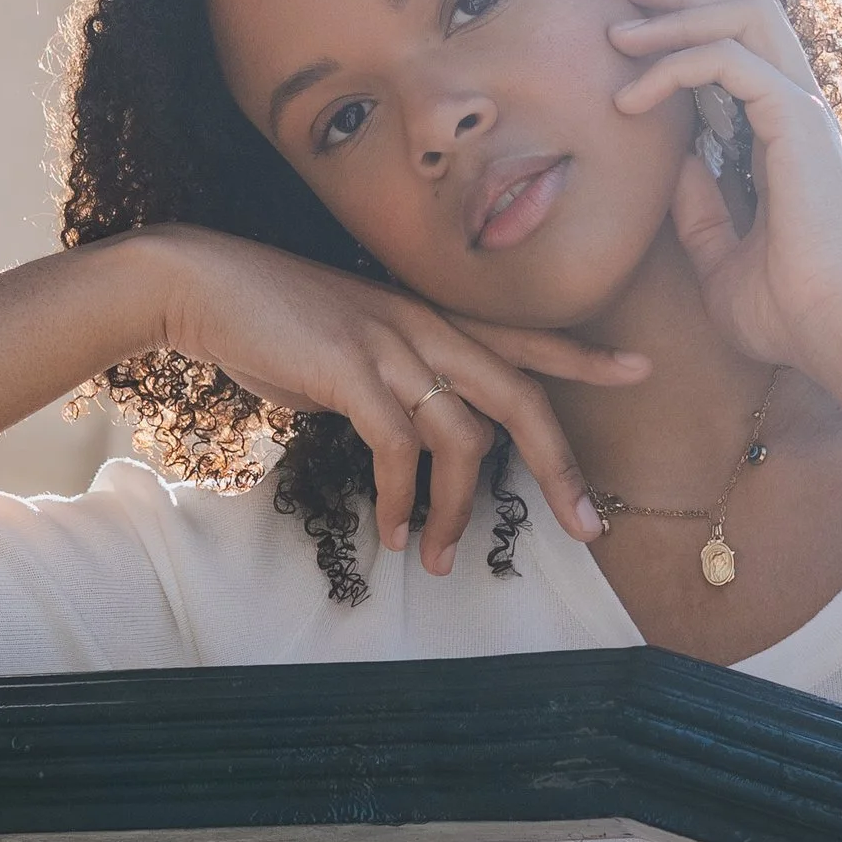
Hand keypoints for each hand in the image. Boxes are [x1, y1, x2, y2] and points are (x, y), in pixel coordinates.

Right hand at [143, 228, 646, 575]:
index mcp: (429, 315)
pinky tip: (395, 534)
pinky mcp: (350, 369)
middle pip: (520, 396)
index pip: (523, 336)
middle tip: (587, 525)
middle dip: (561, 465)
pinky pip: (397, 448)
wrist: (201, 282)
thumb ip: (390, 380)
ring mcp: (390, 343)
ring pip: (462, 437)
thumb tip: (408, 438)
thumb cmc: (272, 318)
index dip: (582, 354)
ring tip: (441, 558)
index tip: (640, 367)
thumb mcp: (349, 344)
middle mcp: (424, 323)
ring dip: (456, 510)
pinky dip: (403, 501)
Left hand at [605, 0, 841, 377]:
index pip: (741, 46)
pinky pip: (728, 60)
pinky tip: (630, 99)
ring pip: (742, 16)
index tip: (630, 23)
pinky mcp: (796, 119)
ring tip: (617, 32)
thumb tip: (676, 164)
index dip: (686, 23)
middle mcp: (799, 109)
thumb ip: (699, 210)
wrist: (830, 332)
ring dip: (674, 14)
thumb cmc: (784, 310)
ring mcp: (803, 109)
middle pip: (745, 9)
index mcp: (786, 134)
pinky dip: (674, 66)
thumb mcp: (718, 256)